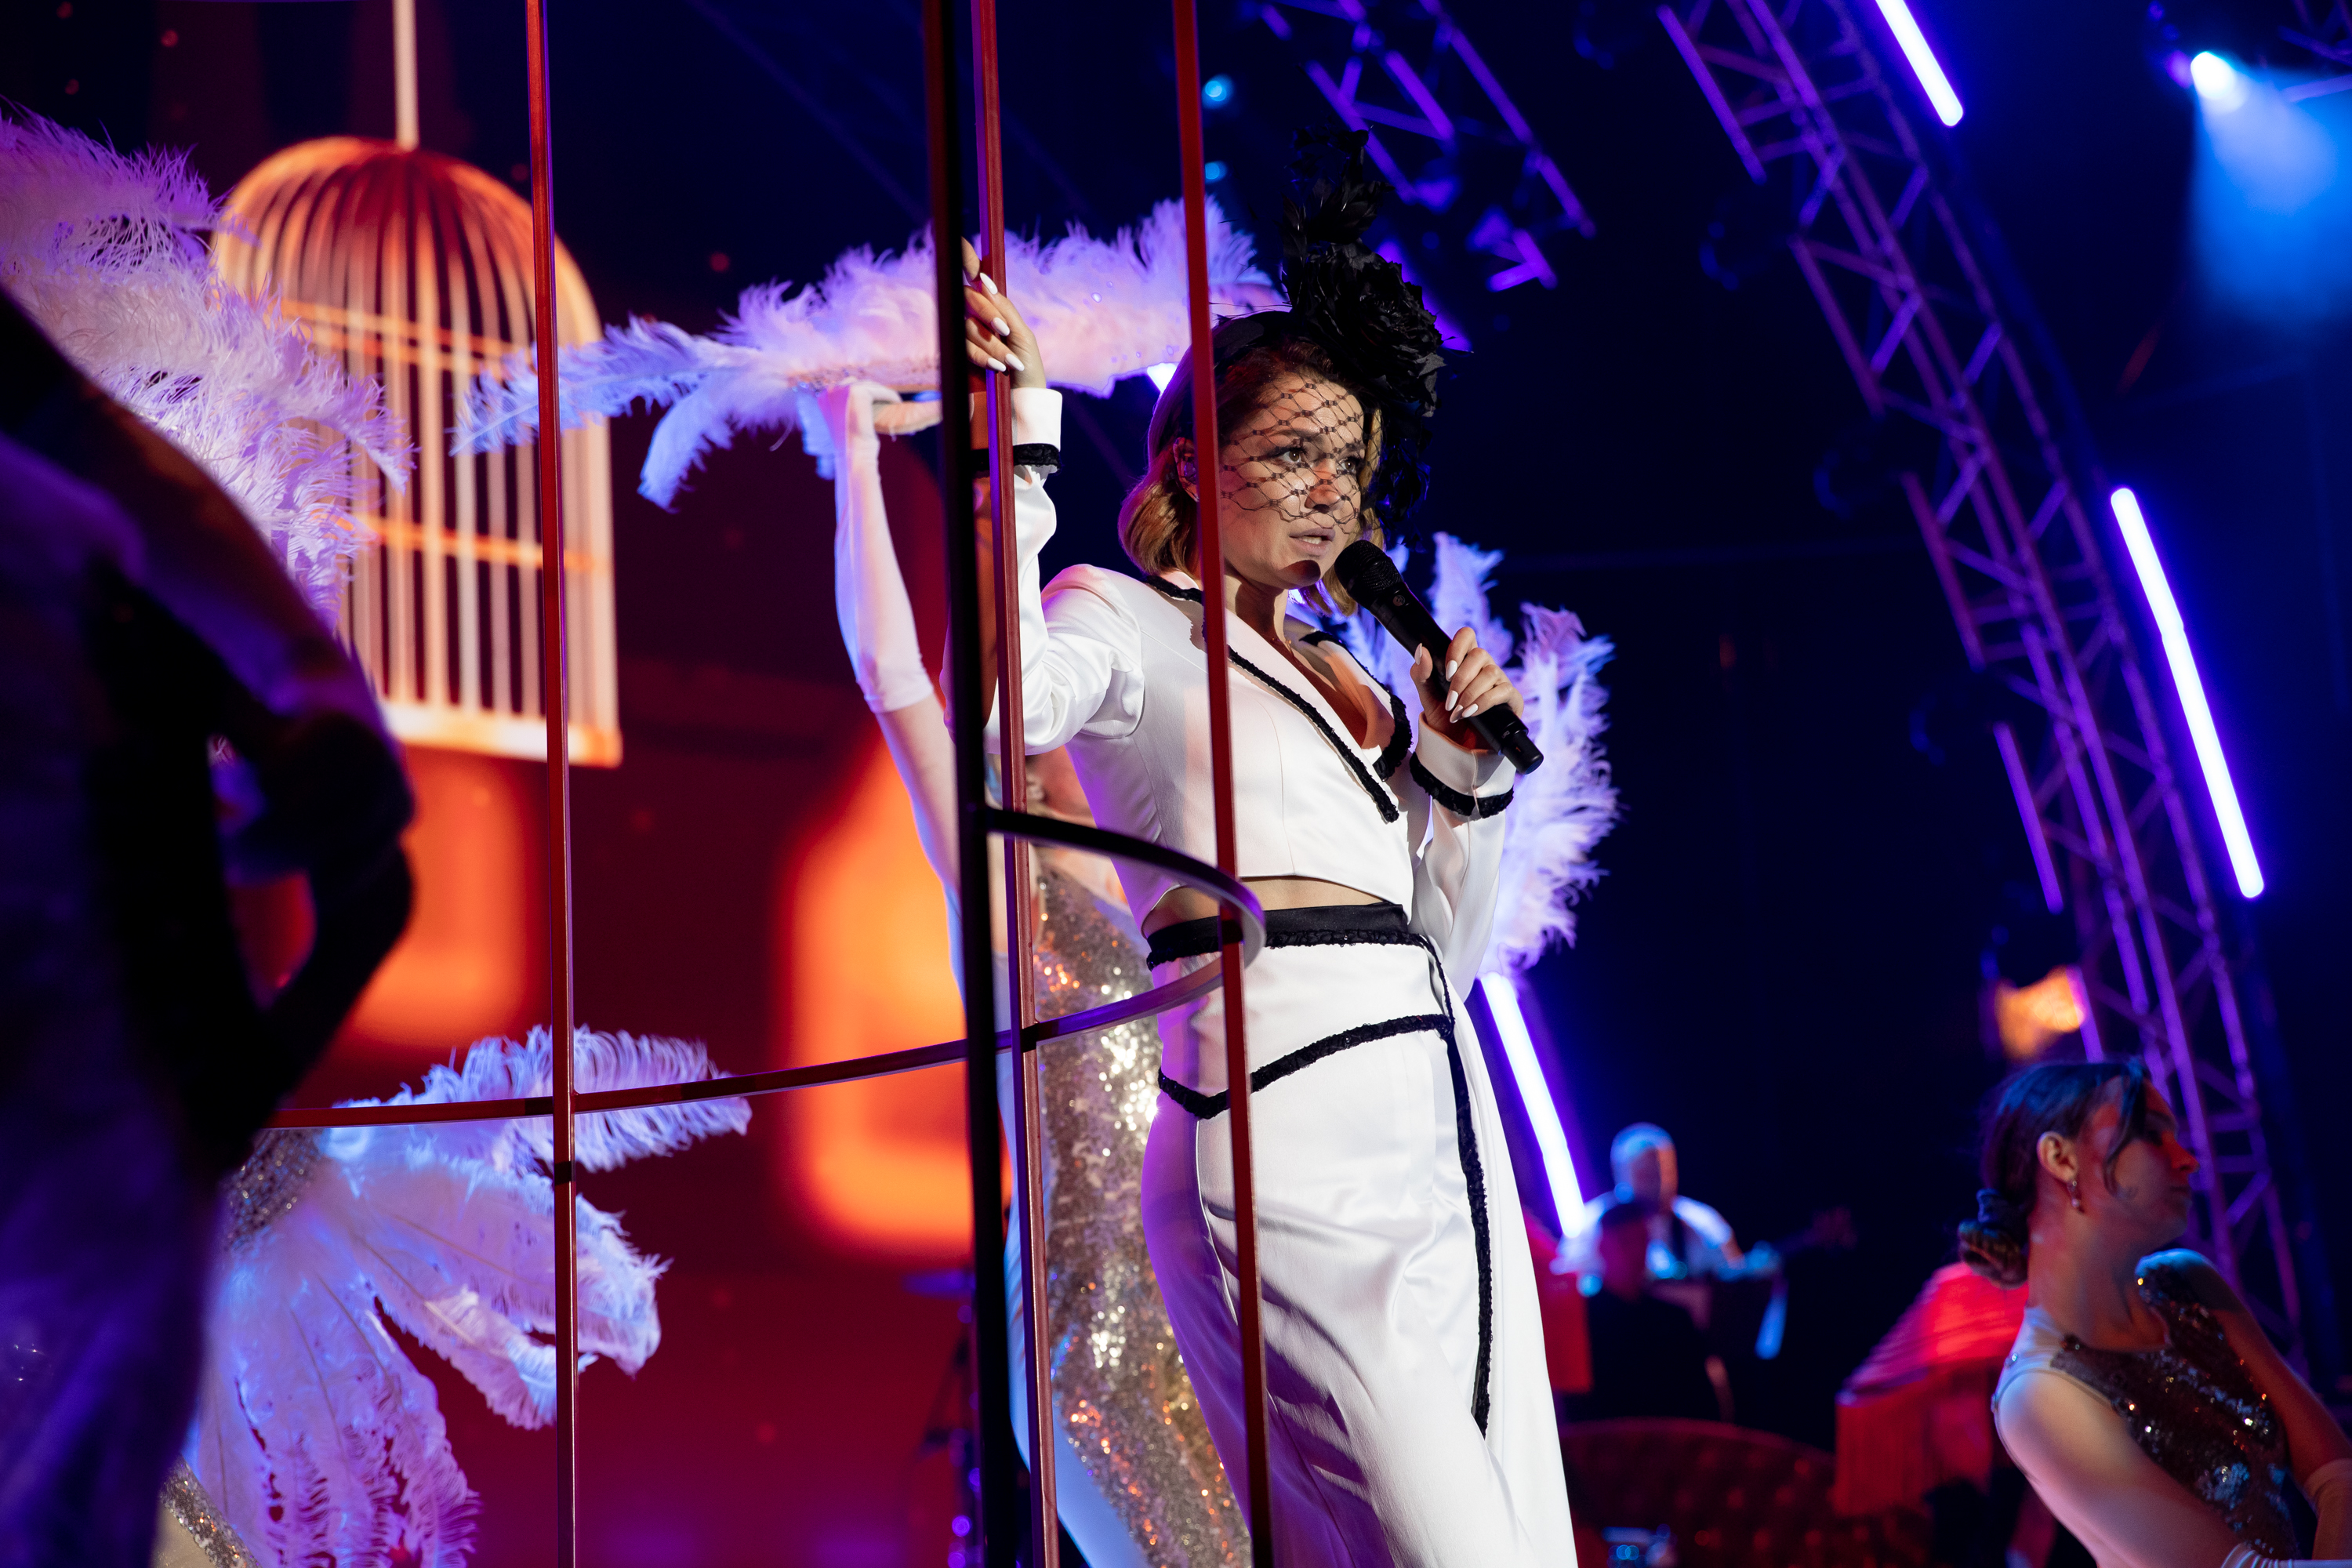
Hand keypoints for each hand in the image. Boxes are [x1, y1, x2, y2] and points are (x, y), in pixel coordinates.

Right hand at [959, 238, 1044, 388]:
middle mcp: (977, 319)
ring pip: (967, 326)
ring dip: (991, 344)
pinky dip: (981, 356)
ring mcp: (966, 337)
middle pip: (968, 299)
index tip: (962, 243)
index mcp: (995, 309)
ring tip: (1009, 362)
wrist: (1022, 402)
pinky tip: (996, 366)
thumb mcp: (1022, 335)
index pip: (976, 280)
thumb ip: (1003, 308)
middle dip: (987, 313)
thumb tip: (983, 281)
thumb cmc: (1028, 368)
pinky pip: (962, 347)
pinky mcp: (959, 356)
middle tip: (1004, 329)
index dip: (967, 259)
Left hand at [1409, 628, 1523, 744]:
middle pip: (1480, 654)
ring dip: (1470, 694)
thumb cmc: (1444, 718)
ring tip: (1458, 712)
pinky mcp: (1511, 698)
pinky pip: (1502, 691)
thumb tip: (1422, 651)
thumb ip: (1421, 674)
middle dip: (1460, 680)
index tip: (1446, 672)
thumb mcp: (1427, 697)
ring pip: (1490, 672)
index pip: (1467, 635)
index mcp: (1465, 659)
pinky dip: (1484, 702)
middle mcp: (1484, 666)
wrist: (1457, 747)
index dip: (1457, 648)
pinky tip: (1472, 713)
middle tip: (1450, 701)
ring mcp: (1500, 681)